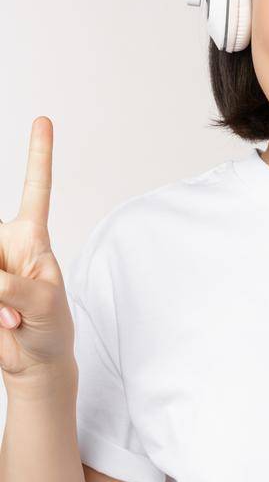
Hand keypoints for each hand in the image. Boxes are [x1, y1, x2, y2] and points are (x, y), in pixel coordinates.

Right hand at [0, 117, 74, 391]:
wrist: (33, 361)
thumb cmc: (50, 327)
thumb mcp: (45, 303)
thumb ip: (14, 285)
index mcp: (32, 237)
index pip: (35, 189)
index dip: (38, 155)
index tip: (44, 120)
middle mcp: (2, 244)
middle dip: (4, 280)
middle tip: (13, 306)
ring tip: (11, 319)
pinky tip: (4, 323)